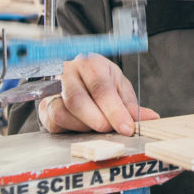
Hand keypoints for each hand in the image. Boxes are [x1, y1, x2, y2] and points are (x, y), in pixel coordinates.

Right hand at [38, 53, 158, 134]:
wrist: (73, 76)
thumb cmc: (98, 79)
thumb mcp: (118, 86)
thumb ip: (130, 104)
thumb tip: (150, 118)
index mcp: (90, 63)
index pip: (101, 87)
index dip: (115, 110)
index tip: (127, 128)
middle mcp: (67, 72)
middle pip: (77, 100)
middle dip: (98, 120)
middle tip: (111, 130)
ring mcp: (52, 89)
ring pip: (63, 113)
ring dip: (84, 126)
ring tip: (98, 125)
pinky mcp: (44, 106)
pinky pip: (54, 123)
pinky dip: (72, 129)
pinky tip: (83, 126)